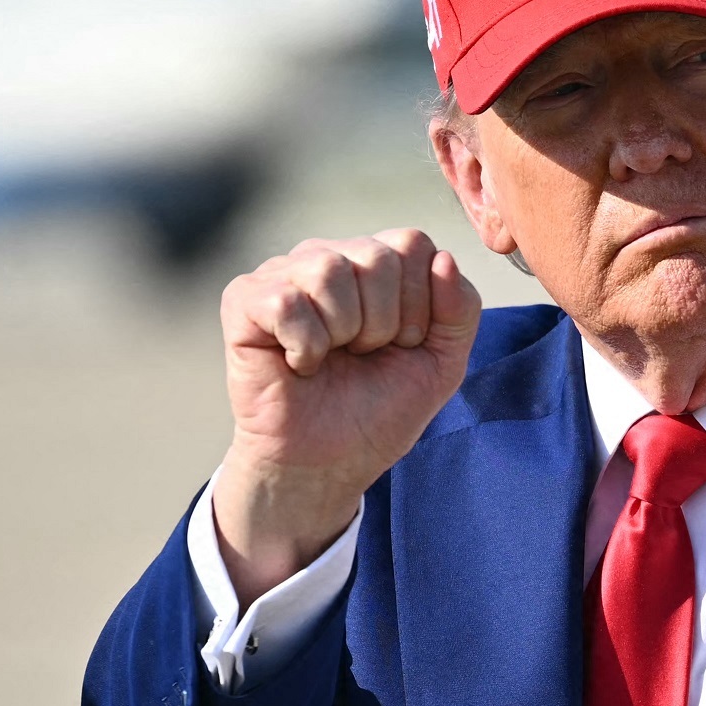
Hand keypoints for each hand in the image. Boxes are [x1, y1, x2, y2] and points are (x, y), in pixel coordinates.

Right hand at [210, 229, 484, 601]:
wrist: (328, 462)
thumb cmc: (378, 410)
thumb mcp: (441, 364)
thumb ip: (460, 310)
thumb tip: (443, 258)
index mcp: (374, 263)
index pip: (412, 243)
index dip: (420, 306)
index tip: (401, 345)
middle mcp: (328, 257)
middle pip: (377, 256)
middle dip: (384, 324)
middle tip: (363, 356)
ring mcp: (283, 274)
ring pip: (330, 270)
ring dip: (344, 334)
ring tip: (332, 358)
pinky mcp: (244, 300)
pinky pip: (286, 301)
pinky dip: (304, 346)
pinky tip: (299, 364)